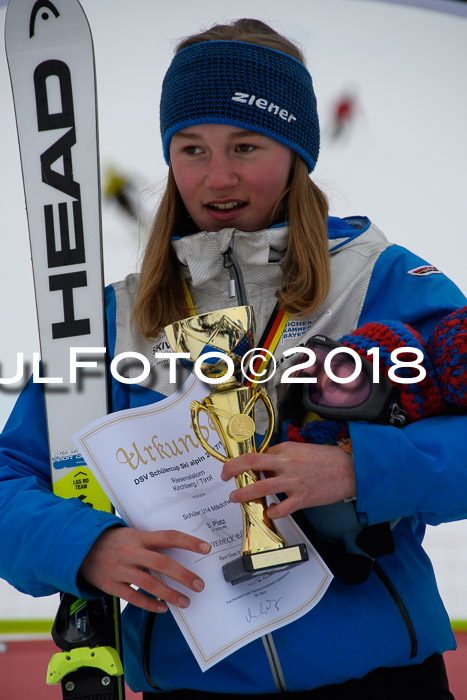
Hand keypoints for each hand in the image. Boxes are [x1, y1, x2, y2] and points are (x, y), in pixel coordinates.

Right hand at [79, 527, 210, 612]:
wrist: (80, 548)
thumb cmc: (113, 541)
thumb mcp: (132, 533)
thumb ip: (151, 542)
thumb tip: (177, 550)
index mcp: (139, 536)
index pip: (168, 537)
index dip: (188, 542)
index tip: (206, 548)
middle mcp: (131, 552)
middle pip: (162, 563)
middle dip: (183, 575)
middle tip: (199, 585)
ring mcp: (120, 569)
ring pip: (149, 584)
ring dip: (170, 594)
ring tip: (185, 601)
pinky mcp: (111, 585)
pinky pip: (133, 597)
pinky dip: (150, 604)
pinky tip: (163, 608)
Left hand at [221, 442, 355, 518]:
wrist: (350, 471)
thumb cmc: (327, 459)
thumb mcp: (302, 449)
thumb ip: (284, 455)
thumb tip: (267, 463)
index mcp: (287, 450)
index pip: (260, 454)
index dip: (247, 462)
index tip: (240, 467)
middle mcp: (287, 464)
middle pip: (252, 463)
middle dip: (233, 469)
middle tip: (224, 475)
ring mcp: (293, 483)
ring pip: (261, 487)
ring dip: (244, 493)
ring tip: (235, 497)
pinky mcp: (302, 499)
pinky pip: (281, 508)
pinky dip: (271, 511)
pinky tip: (268, 512)